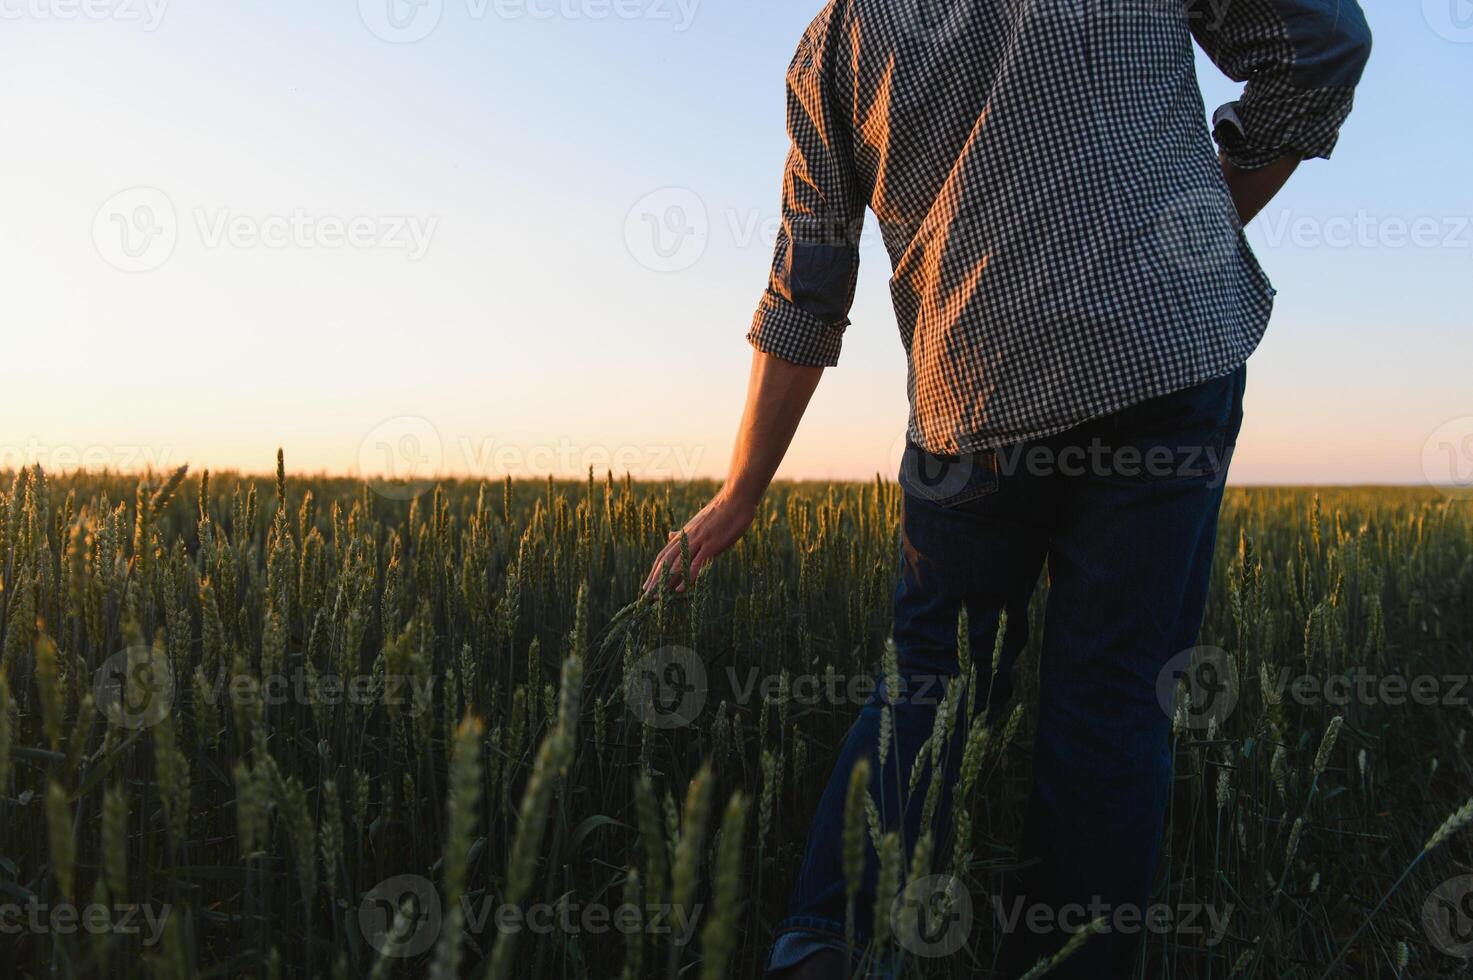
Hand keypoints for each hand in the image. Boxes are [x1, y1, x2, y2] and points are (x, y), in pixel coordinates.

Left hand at [642, 491, 757, 593]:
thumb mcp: (698, 522)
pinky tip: (680, 590)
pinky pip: (696, 563)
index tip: (647, 585)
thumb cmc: (721, 511)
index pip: (664, 555)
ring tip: (658, 597)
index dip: (654, 571)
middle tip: (646, 596)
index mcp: (684, 534)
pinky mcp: (711, 545)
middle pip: (666, 561)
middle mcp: (687, 538)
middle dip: (655, 579)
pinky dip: (687, 577)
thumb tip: (670, 534)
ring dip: (666, 581)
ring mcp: (699, 541)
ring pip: (677, 564)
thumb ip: (684, 533)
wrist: (736, 498)